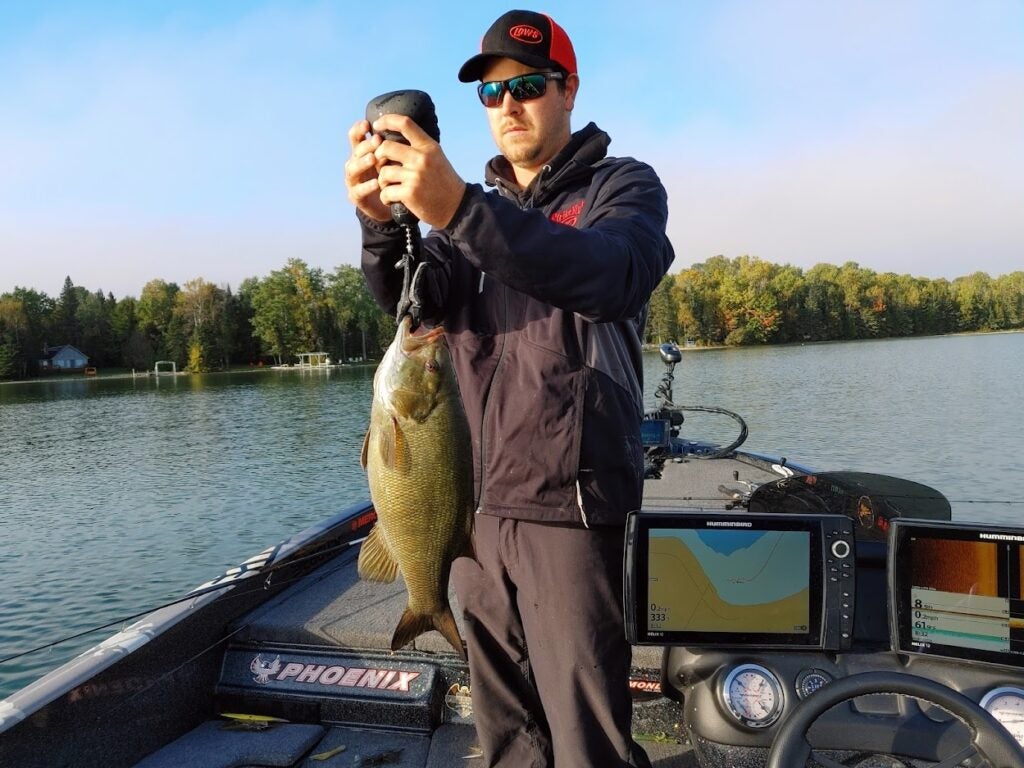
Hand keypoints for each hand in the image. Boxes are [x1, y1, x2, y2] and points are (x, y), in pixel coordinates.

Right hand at [345, 119, 390, 222]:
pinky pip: (358, 191)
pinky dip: (366, 186)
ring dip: (362, 162)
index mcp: (362, 154)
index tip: (367, 124)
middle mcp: (355, 165)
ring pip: (352, 169)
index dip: (358, 130)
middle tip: (377, 141)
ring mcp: (354, 181)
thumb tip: (404, 125)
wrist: (390, 206)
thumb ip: (393, 146)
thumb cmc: (393, 178)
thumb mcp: (393, 160)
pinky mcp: (357, 198)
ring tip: (373, 158)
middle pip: (355, 151)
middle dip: (365, 145)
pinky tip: (376, 183)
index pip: (356, 138)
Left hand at [371, 114, 465, 228]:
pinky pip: (386, 192)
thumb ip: (418, 148)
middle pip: (385, 148)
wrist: (456, 207)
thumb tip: (391, 140)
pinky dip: (385, 197)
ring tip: (389, 187)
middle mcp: (421, 158)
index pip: (405, 123)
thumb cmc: (443, 182)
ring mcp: (415, 176)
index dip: (387, 120)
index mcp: (428, 147)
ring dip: (382, 181)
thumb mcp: (436, 158)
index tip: (376, 125)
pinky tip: (391, 200)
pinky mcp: (410, 193)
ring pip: (383, 172)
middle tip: (381, 165)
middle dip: (378, 157)